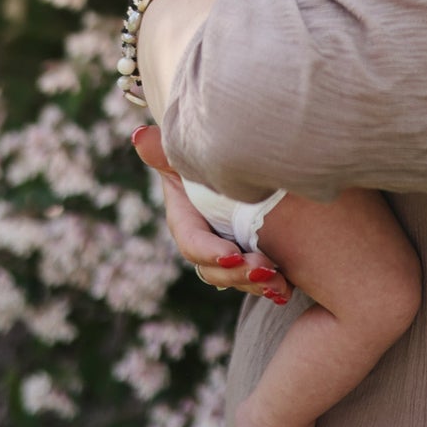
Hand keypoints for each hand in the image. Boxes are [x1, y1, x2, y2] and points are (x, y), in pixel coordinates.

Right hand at [131, 126, 292, 302]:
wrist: (239, 162)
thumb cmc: (205, 155)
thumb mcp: (185, 153)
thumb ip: (164, 151)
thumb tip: (139, 136)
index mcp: (186, 219)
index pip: (193, 242)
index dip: (209, 252)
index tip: (231, 255)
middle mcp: (204, 243)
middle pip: (215, 270)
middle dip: (238, 274)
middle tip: (265, 269)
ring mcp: (227, 253)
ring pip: (236, 279)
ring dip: (257, 284)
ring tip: (280, 284)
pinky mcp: (250, 256)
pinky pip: (257, 279)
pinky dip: (272, 286)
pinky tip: (287, 290)